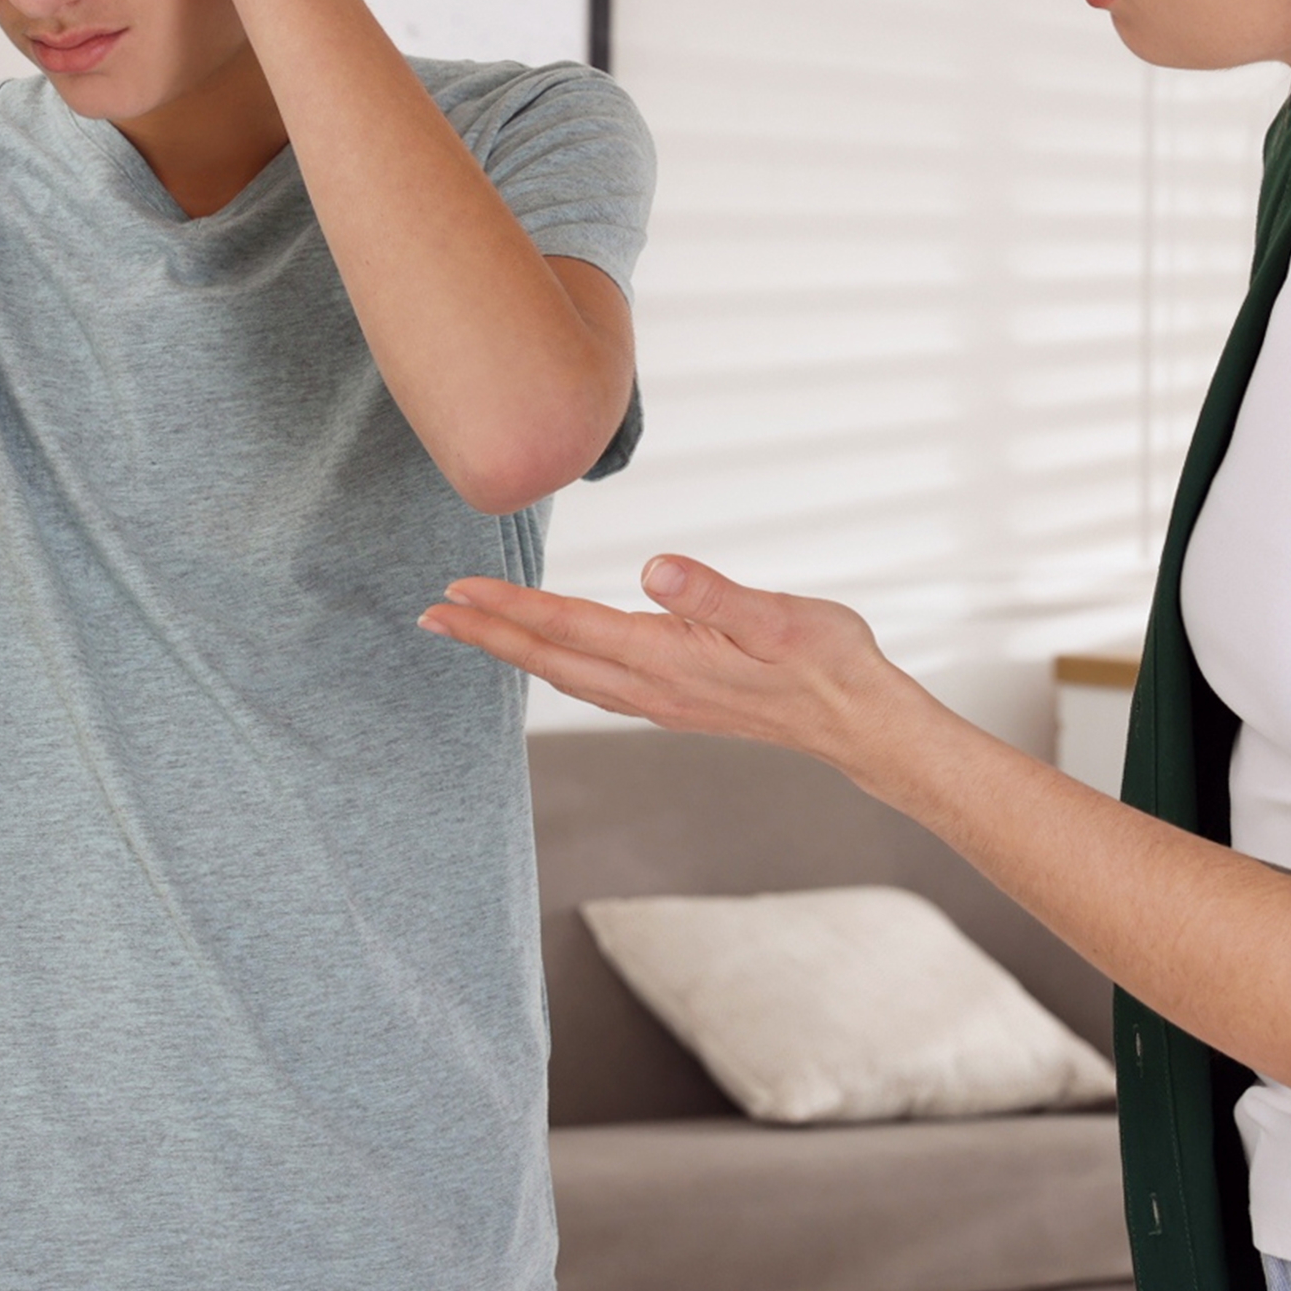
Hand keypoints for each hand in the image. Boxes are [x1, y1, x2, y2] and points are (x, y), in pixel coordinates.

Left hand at [420, 556, 925, 773]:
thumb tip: (654, 568)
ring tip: (469, 630)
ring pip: (567, 675)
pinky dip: (553, 665)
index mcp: (669, 659)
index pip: (570, 628)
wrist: (860, 723)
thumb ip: (714, 592)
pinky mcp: (674, 702)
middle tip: (430, 614)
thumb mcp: (781, 616)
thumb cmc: (829, 663)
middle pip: (551, 659)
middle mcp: (653, 688)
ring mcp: (661, 701)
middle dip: (488, 636)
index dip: (510, 607)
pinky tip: (547, 656)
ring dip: (513, 652)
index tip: (457, 590)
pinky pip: (593, 684)